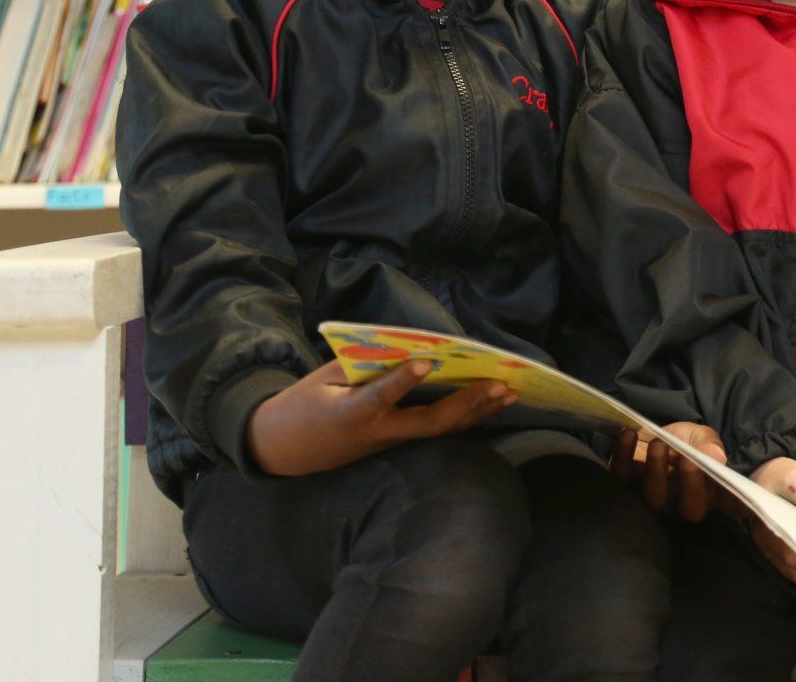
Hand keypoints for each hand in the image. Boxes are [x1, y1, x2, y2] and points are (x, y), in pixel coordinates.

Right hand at [246, 359, 516, 476]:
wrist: (285, 450)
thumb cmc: (305, 404)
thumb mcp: (323, 379)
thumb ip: (362, 363)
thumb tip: (406, 345)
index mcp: (350, 414)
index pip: (378, 398)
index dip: (401, 382)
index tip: (424, 362)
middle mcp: (377, 434)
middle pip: (428, 424)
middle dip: (467, 404)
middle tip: (499, 384)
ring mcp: (390, 443)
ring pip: (440, 431)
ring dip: (477, 412)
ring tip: (510, 392)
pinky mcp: (397, 444)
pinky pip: (436, 431)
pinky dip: (466, 416)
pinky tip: (492, 403)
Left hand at [610, 422, 729, 521]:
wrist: (651, 431)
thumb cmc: (683, 440)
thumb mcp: (700, 436)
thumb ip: (709, 445)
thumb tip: (717, 458)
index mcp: (709, 494)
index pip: (730, 507)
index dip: (738, 505)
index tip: (741, 494)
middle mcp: (682, 504)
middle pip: (688, 509)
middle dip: (689, 485)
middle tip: (687, 458)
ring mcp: (651, 498)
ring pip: (653, 498)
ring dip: (655, 471)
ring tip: (659, 445)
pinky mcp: (624, 484)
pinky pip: (619, 477)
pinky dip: (622, 454)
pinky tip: (629, 434)